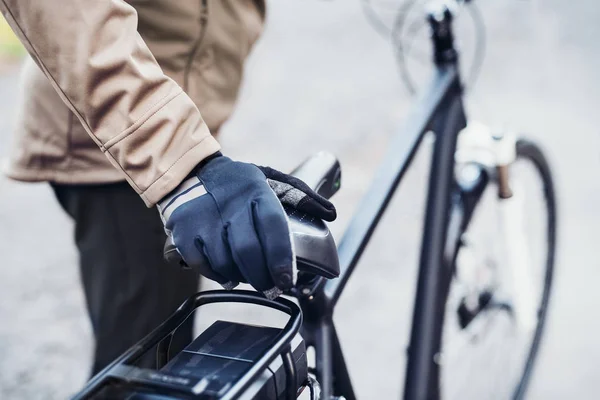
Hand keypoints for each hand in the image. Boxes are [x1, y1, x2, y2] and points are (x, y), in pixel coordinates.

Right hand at [158, 153, 335, 298]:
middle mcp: (229, 205)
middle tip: (272, 287)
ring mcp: (203, 219)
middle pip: (247, 251)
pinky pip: (202, 265)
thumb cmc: (240, 183)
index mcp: (255, 191)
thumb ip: (301, 196)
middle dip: (263, 277)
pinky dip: (217, 274)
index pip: (272, 226)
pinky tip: (227, 271)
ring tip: (249, 276)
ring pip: (225, 262)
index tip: (286, 280)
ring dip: (240, 277)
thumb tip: (330, 214)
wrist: (191, 173)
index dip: (281, 257)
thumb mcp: (271, 179)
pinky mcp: (184, 232)